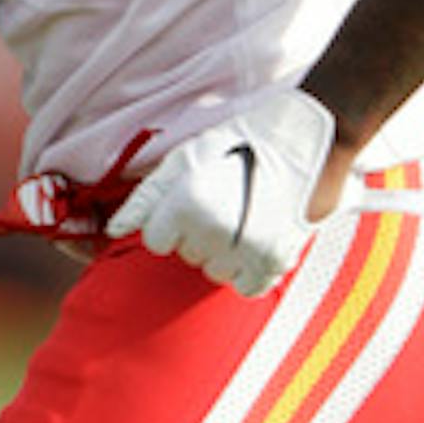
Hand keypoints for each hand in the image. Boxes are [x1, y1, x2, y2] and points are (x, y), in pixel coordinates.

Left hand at [105, 88, 340, 297]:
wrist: (311, 135)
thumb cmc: (243, 139)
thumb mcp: (187, 155)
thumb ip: (146, 197)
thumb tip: (112, 230)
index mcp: (188, 202)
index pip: (154, 241)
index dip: (169, 221)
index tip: (191, 200)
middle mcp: (215, 230)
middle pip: (186, 256)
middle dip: (197, 233)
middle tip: (226, 199)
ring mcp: (248, 249)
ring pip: (214, 273)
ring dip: (223, 252)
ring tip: (243, 216)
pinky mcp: (278, 261)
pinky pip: (247, 287)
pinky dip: (249, 269)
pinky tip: (257, 239)